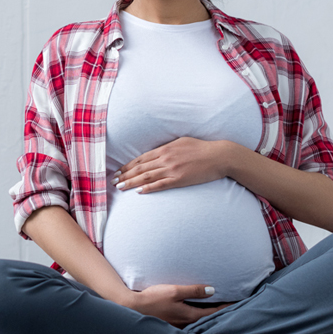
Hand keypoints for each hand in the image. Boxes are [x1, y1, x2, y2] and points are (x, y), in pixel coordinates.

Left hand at [111, 137, 228, 193]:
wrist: (219, 156)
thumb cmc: (202, 148)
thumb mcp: (182, 142)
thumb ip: (168, 147)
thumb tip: (157, 151)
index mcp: (166, 149)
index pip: (141, 158)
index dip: (128, 165)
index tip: (118, 171)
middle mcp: (166, 158)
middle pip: (140, 168)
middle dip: (125, 175)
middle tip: (113, 181)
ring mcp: (172, 169)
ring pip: (147, 176)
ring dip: (131, 182)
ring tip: (120, 187)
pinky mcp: (180, 179)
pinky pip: (161, 185)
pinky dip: (149, 188)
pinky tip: (139, 191)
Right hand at [127, 283, 235, 327]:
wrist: (132, 309)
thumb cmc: (152, 299)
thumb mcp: (174, 291)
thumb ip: (194, 291)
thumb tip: (213, 291)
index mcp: (188, 315)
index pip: (213, 313)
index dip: (226, 308)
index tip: (238, 304)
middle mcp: (185, 324)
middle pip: (208, 320)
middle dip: (220, 315)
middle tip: (233, 310)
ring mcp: (178, 327)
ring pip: (199, 323)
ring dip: (210, 318)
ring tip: (220, 313)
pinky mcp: (171, 326)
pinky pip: (189, 324)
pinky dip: (198, 320)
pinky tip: (198, 316)